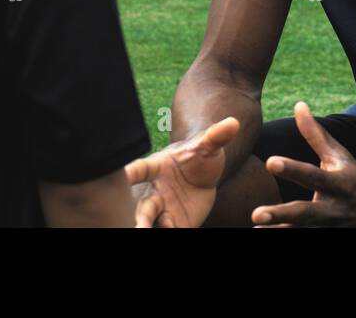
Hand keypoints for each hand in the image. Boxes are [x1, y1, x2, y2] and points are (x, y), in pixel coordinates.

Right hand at [124, 117, 239, 227]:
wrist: (202, 177)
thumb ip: (216, 136)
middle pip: (145, 207)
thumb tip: (234, 121)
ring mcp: (163, 210)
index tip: (122, 175)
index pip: (142, 169)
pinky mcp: (175, 224)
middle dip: (141, 219)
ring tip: (147, 234)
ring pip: (152, 223)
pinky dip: (169, 233)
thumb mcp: (208, 146)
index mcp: (158, 168)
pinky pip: (169, 232)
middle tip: (139, 227)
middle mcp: (155, 192)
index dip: (131, 173)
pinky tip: (178, 231)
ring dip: (150, 229)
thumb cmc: (199, 157)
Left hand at [252, 102, 355, 226]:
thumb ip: (315, 134)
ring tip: (256, 228)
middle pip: (306, 213)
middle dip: (282, 214)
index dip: (293, 169)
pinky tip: (261, 234)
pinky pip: (302, 239)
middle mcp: (332, 208)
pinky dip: (283, 237)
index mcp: (338, 183)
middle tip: (256, 213)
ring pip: (302, 231)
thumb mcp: (338, 155)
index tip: (271, 162)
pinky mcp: (323, 236)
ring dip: (279, 231)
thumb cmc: (352, 177)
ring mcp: (328, 227)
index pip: (313, 175)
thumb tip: (298, 104)